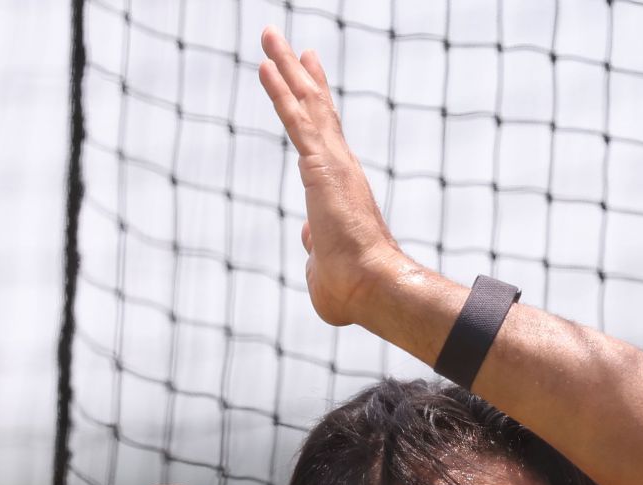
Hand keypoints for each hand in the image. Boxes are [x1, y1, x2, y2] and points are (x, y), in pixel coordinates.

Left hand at [258, 25, 408, 326]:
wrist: (374, 288)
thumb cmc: (353, 292)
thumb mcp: (324, 270)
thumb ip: (314, 252)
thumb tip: (308, 239)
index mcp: (339, 190)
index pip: (323, 139)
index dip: (314, 107)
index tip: (307, 82)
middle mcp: (340, 168)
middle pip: (317, 110)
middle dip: (300, 74)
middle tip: (287, 43)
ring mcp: (333, 164)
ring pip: (307, 105)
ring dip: (286, 67)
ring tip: (269, 34)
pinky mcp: (322, 167)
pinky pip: (297, 120)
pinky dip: (281, 91)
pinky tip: (267, 65)